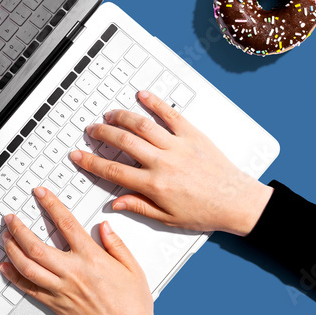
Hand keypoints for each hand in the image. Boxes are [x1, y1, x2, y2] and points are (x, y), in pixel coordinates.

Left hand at [0, 187, 160, 314]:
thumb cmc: (133, 306)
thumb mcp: (133, 268)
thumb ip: (116, 244)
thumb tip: (104, 226)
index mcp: (91, 259)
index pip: (66, 224)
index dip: (50, 204)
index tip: (41, 194)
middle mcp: (72, 273)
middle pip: (36, 246)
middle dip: (18, 228)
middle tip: (10, 217)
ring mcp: (61, 290)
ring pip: (28, 267)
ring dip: (12, 249)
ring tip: (5, 237)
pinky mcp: (55, 305)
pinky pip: (29, 289)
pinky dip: (14, 277)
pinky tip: (5, 266)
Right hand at [69, 90, 272, 235]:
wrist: (237, 202)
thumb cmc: (206, 211)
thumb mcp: (167, 218)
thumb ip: (139, 207)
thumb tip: (115, 202)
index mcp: (154, 185)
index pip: (113, 171)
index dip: (91, 162)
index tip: (78, 156)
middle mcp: (163, 163)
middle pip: (123, 142)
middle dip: (102, 133)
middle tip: (91, 130)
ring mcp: (178, 146)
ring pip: (142, 126)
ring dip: (122, 117)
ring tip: (110, 115)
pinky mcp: (192, 135)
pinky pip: (170, 114)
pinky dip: (155, 103)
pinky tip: (142, 96)